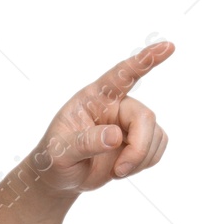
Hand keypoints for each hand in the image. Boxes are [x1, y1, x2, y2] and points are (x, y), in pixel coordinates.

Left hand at [30, 40, 173, 197]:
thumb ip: (84, 142)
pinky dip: (144, 164)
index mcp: (94, 98)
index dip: (145, 60)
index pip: (122, 75)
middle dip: (138, 148)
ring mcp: (129, 123)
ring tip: (116, 171)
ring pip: (156, 135)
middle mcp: (115, 106)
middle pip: (145, 117)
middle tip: (120, 171)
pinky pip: (157, 149)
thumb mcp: (60, 152)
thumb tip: (115, 136)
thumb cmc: (54, 158)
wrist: (60, 177)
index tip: (168, 46)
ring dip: (140, 159)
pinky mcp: (139, 141)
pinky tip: (123, 169)